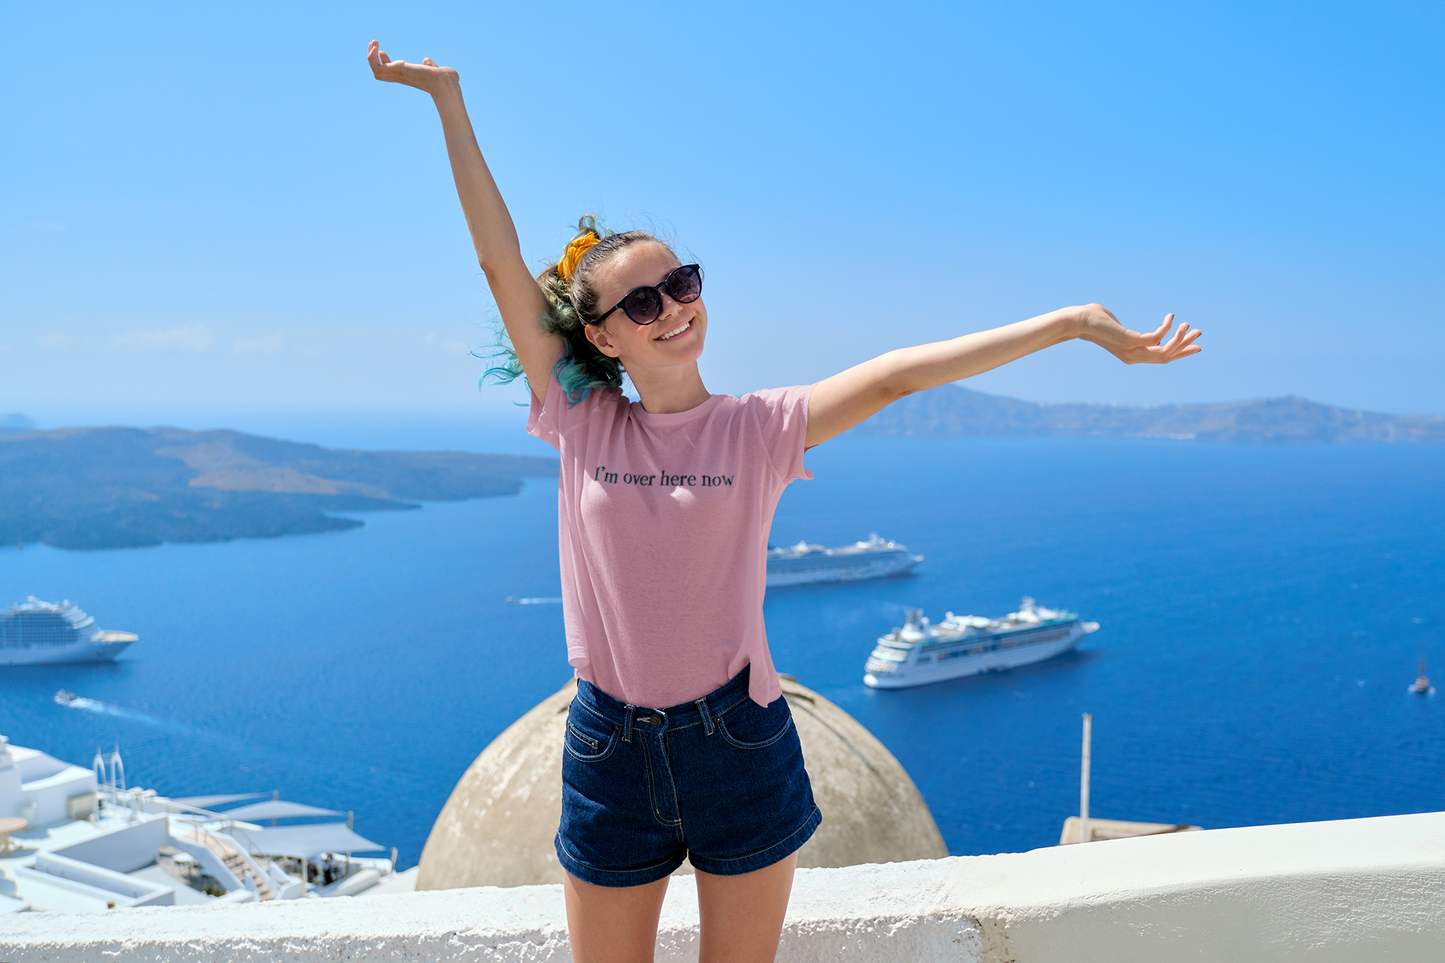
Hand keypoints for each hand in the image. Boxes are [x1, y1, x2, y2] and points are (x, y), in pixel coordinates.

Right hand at [367, 40, 458, 95]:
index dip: (386, 62)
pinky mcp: (394, 71)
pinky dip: (371, 56)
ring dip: (370, 55)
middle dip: (374, 58)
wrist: (444, 82)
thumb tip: (427, 60)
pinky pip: (374, 65)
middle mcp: (401, 77)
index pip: (392, 72)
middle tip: (374, 44)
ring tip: (373, 42)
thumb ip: (431, 66)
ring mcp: (396, 75)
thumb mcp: (437, 70)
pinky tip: (376, 46)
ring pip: (375, 68)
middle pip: (380, 71)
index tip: (383, 52)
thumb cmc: (445, 80)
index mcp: (409, 77)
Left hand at [1075, 304, 1201, 364]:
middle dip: (1185, 346)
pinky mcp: (1130, 341)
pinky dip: (1167, 328)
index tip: (1196, 346)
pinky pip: (1157, 337)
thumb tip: (1139, 333)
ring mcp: (1131, 351)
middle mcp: (1133, 357)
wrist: (1079, 321)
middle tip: (1199, 333)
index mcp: (1132, 356)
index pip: (1161, 358)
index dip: (1180, 353)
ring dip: (1180, 339)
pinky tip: (1171, 317)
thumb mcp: (1119, 329)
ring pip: (1164, 351)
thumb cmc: (1097, 321)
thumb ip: (1133, 334)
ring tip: (1189, 325)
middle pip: (1167, 357)